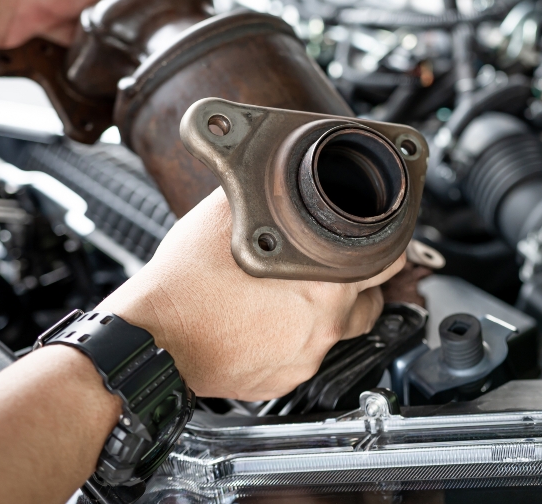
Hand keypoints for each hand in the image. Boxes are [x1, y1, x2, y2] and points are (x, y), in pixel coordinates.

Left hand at [0, 0, 211, 47]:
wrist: (15, 3)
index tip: (208, 5)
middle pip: (162, 14)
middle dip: (173, 25)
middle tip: (187, 36)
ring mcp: (112, 23)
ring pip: (144, 39)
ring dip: (151, 47)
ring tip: (165, 54)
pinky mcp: (100, 46)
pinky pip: (122, 57)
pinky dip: (128, 62)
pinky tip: (137, 64)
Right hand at [95, 188, 403, 400]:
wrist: (152, 342)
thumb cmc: (185, 284)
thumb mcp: (224, 214)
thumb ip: (259, 187)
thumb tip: (262, 159)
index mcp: (326, 282)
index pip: (389, 261)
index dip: (388, 245)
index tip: (383, 240)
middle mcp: (325, 325)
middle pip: (370, 301)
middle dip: (359, 282)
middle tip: (336, 267)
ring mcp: (306, 358)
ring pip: (338, 331)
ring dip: (327, 312)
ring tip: (294, 294)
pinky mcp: (283, 381)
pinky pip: (305, 357)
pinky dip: (295, 340)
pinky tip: (269, 323)